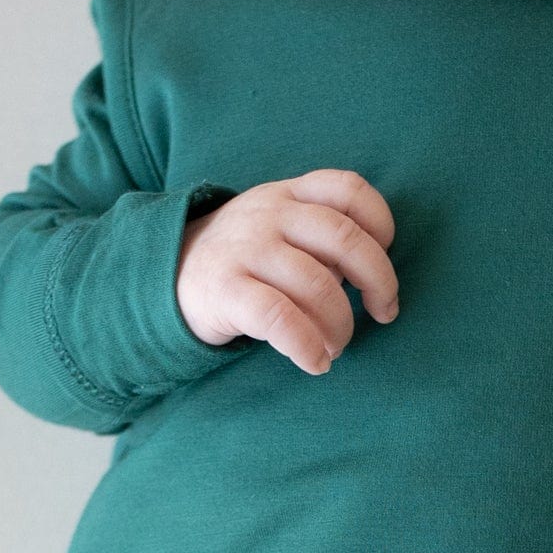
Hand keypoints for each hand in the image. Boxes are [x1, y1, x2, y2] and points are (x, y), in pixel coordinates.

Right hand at [175, 169, 400, 375]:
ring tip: (337, 346)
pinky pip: (281, 320)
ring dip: (342, 325)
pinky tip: (315, 363)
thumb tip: (369, 278)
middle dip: (379, 280)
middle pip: (344, 238)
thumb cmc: (243, 259)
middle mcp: (270, 214)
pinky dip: (308, 347)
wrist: (166, 274)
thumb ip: (320, 238)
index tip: (385, 254)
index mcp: (289, 194)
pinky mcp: (227, 291)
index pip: (348, 189)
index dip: (380, 222)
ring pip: (317, 285)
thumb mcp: (277, 226)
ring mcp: (247, 250)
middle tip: (383, 312)